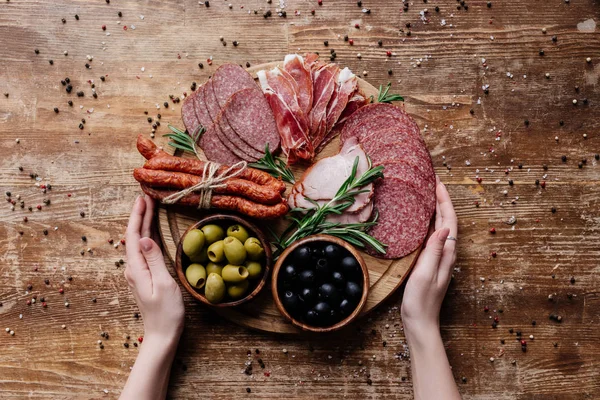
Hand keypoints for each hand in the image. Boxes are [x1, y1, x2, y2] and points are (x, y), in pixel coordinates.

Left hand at [125, 196, 184, 342]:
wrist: (162, 335)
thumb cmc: (166, 313)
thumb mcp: (163, 284)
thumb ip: (154, 260)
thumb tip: (144, 238)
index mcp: (136, 269)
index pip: (133, 236)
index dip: (137, 216)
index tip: (143, 198)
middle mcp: (134, 269)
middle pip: (134, 236)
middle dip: (140, 215)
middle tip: (147, 196)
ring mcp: (138, 273)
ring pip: (139, 242)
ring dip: (143, 224)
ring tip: (150, 207)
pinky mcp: (145, 276)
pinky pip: (144, 250)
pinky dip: (148, 235)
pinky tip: (152, 230)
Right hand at [401, 177, 456, 334]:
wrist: (420, 322)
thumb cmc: (421, 301)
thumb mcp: (425, 274)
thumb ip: (434, 251)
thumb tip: (443, 227)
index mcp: (447, 254)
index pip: (449, 221)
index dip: (445, 201)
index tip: (437, 182)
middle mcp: (446, 253)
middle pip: (447, 221)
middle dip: (441, 200)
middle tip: (431, 182)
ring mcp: (439, 258)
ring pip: (441, 227)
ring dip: (436, 209)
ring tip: (426, 194)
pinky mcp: (430, 262)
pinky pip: (432, 236)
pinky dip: (428, 222)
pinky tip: (420, 219)